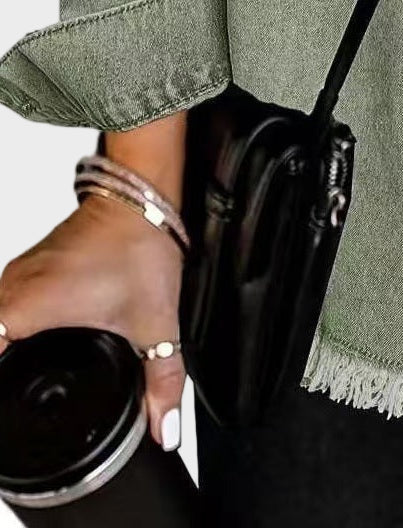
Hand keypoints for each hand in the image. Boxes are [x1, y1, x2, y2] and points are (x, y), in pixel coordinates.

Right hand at [0, 195, 185, 450]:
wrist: (142, 196)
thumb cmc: (139, 246)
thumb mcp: (154, 326)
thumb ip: (162, 383)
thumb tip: (165, 428)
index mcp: (26, 308)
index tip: (9, 400)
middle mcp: (12, 288)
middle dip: (4, 371)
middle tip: (20, 391)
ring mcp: (17, 274)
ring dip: (3, 345)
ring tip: (19, 375)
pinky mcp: (29, 266)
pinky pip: (2, 302)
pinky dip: (8, 326)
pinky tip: (26, 344)